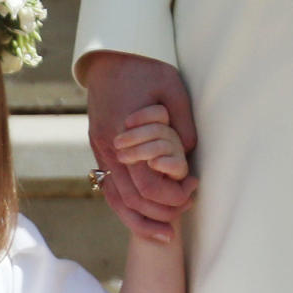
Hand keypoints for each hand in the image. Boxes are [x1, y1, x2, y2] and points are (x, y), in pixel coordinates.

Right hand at [85, 52, 197, 240]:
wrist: (109, 57)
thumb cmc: (144, 68)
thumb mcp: (172, 87)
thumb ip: (182, 122)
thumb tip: (188, 154)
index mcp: (123, 135)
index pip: (146, 185)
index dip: (171, 196)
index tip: (193, 190)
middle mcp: (107, 150)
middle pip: (131, 201)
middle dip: (160, 213)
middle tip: (188, 209)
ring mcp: (100, 152)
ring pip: (116, 201)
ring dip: (140, 222)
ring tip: (165, 235)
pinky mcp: (99, 152)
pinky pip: (110, 190)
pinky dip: (127, 209)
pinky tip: (144, 219)